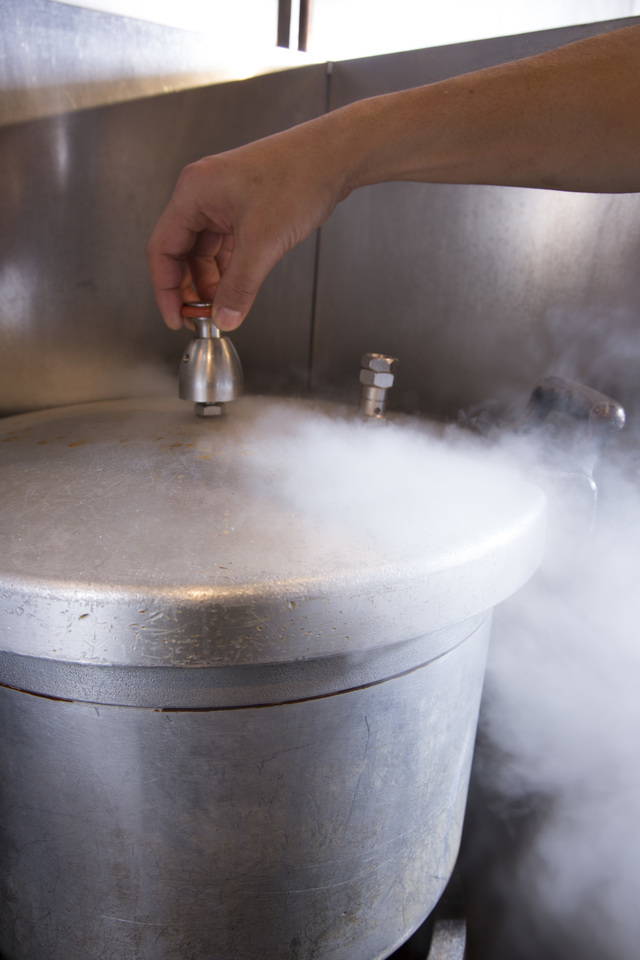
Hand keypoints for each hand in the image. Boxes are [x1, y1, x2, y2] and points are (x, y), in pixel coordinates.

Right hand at [146, 119, 352, 330]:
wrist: (335, 157)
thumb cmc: (300, 176)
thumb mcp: (263, 242)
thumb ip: (239, 286)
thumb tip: (225, 317)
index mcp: (194, 192)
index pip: (162, 249)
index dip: (165, 290)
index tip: (175, 317)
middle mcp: (203, 192)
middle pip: (181, 251)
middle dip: (191, 288)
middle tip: (202, 316)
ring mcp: (223, 198)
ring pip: (205, 250)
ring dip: (212, 280)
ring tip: (223, 305)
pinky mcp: (244, 205)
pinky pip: (226, 243)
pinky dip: (229, 267)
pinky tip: (238, 285)